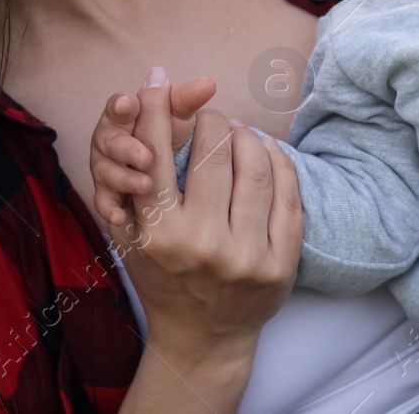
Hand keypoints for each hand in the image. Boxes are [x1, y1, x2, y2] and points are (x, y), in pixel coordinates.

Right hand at [91, 74, 215, 226]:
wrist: (166, 187)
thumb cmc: (173, 140)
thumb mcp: (179, 120)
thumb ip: (187, 103)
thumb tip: (208, 83)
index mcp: (126, 116)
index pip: (119, 107)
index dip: (123, 106)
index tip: (130, 104)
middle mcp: (112, 141)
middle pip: (109, 141)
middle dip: (127, 147)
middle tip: (147, 156)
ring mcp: (108, 170)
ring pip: (106, 172)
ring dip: (124, 178)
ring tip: (145, 185)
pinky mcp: (109, 198)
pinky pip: (102, 203)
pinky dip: (108, 208)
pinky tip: (118, 216)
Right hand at [93, 69, 301, 361]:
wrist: (202, 337)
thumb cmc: (162, 274)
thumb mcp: (131, 233)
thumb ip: (131, 172)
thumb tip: (143, 92)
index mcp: (157, 235)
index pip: (156, 155)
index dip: (156, 111)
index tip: (159, 82)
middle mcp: (202, 245)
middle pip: (215, 153)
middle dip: (210, 121)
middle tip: (209, 113)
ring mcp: (246, 256)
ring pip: (257, 167)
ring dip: (247, 136)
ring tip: (237, 129)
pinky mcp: (281, 264)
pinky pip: (288, 193)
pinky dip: (278, 160)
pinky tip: (266, 149)